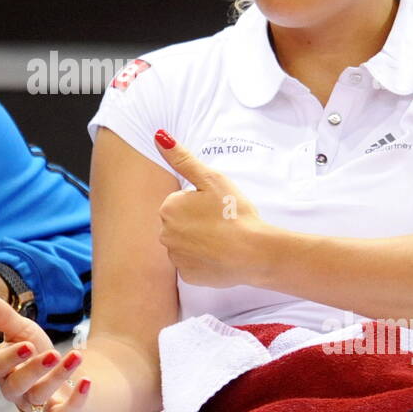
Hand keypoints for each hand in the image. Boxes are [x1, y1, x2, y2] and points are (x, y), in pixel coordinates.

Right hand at [0, 290, 90, 411]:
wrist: (63, 381)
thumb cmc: (36, 354)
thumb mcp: (21, 332)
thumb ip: (1, 315)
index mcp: (3, 370)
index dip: (11, 357)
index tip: (27, 344)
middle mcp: (16, 391)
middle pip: (17, 385)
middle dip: (33, 370)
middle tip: (52, 354)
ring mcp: (35, 406)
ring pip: (40, 397)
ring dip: (58, 377)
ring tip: (76, 356)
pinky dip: (75, 401)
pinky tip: (87, 382)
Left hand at [154, 129, 269, 287]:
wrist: (253, 251)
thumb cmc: (234, 212)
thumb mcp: (211, 178)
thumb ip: (182, 158)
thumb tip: (159, 136)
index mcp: (168, 208)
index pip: (179, 203)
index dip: (200, 203)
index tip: (216, 207)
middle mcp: (165, 234)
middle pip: (180, 224)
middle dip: (197, 222)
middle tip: (221, 223)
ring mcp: (176, 257)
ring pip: (186, 244)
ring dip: (200, 242)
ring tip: (223, 240)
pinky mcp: (187, 276)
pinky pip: (192, 264)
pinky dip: (204, 261)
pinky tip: (220, 256)